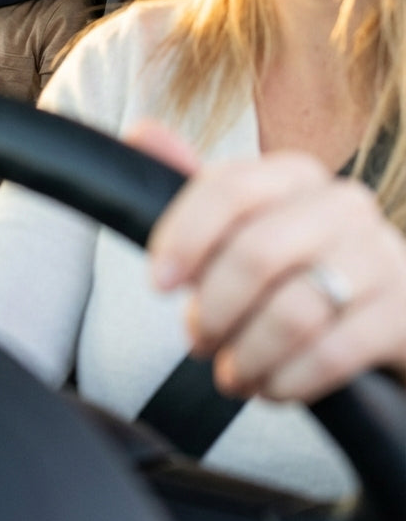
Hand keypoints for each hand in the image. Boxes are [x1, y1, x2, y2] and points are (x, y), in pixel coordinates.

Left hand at [143, 131, 405, 402]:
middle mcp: (345, 204)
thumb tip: (141, 133)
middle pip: (256, 253)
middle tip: (197, 340)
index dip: (185, 237)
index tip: (158, 282)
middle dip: (213, 308)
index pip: (229, 189)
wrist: (384, 325)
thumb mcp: (246, 231)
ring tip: (232, 372)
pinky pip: (331, 353)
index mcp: (296, 175)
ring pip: (292, 310)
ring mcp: (382, 257)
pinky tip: (273, 386)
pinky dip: (287, 380)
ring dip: (246, 354)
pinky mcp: (404, 315)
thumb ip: (200, 192)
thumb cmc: (298, 273)